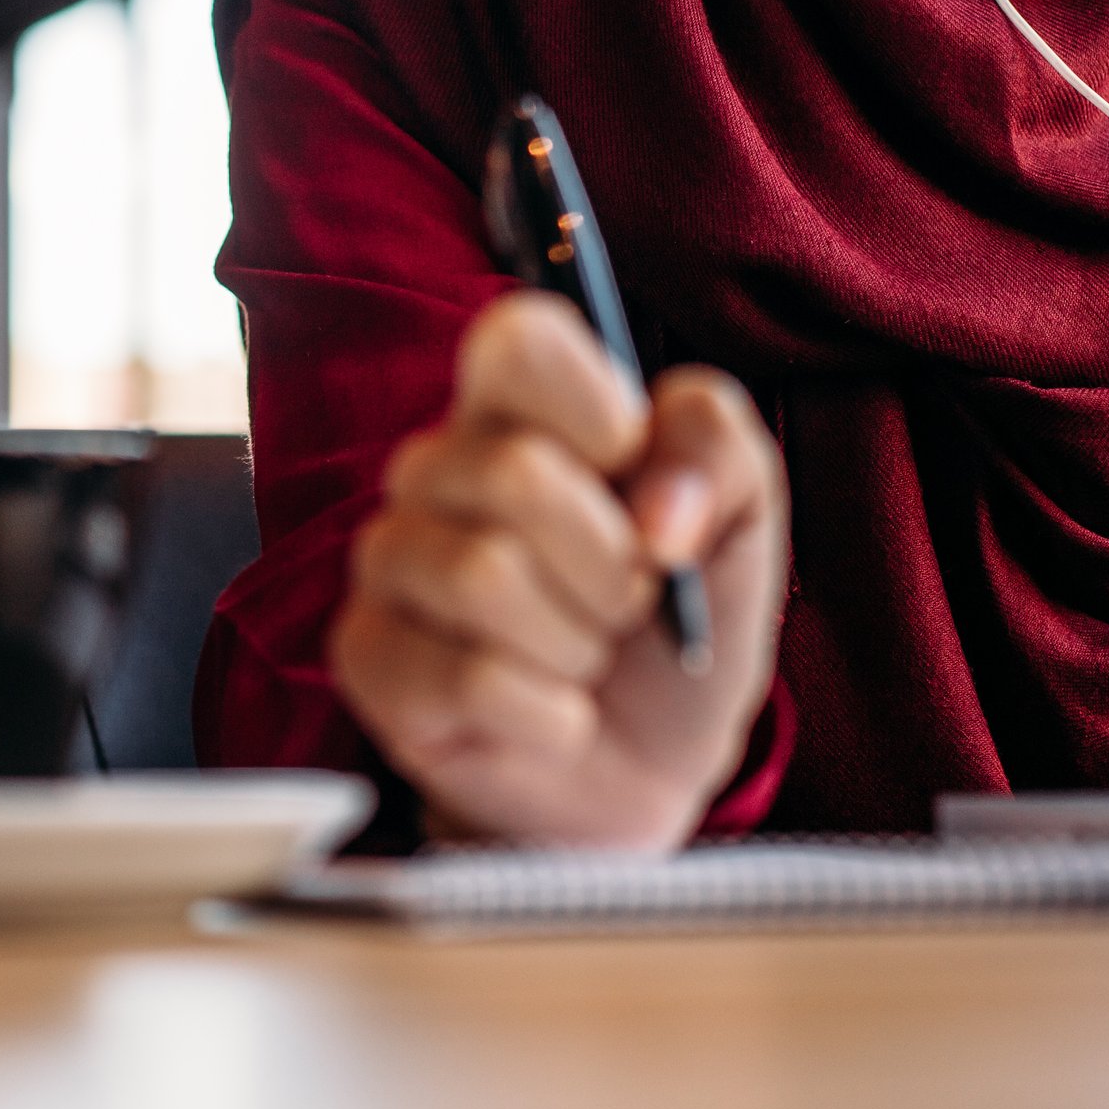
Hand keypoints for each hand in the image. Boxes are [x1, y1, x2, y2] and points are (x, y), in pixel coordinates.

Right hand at [329, 292, 787, 849]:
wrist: (648, 769)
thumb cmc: (681, 623)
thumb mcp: (742, 521)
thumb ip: (718, 452)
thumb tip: (658, 510)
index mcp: (519, 406)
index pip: (514, 339)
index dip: (592, 407)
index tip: (636, 470)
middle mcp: (436, 468)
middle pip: (514, 473)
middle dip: (614, 564)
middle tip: (630, 603)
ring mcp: (389, 562)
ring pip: (484, 576)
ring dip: (577, 642)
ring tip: (585, 658)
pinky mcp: (366, 660)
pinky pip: (469, 678)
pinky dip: (550, 714)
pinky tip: (552, 716)